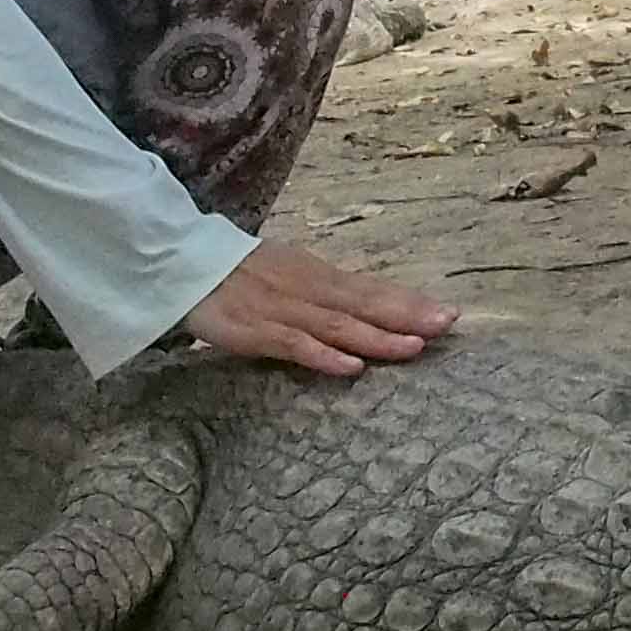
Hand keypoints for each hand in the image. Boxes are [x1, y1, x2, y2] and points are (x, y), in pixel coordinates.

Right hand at [184, 238, 459, 377]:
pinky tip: (350, 366)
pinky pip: (294, 344)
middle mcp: (307, 289)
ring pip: (337, 325)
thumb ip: (327, 293)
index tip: (449, 312)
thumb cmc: (239, 274)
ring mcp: (282, 309)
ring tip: (415, 347)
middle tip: (448, 324)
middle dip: (407, 315)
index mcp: (317, 276)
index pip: (371, 289)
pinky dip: (323, 355)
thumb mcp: (290, 275)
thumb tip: (371, 310)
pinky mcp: (255, 330)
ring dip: (377, 336)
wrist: (181, 264)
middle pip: (364, 304)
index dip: (409, 301)